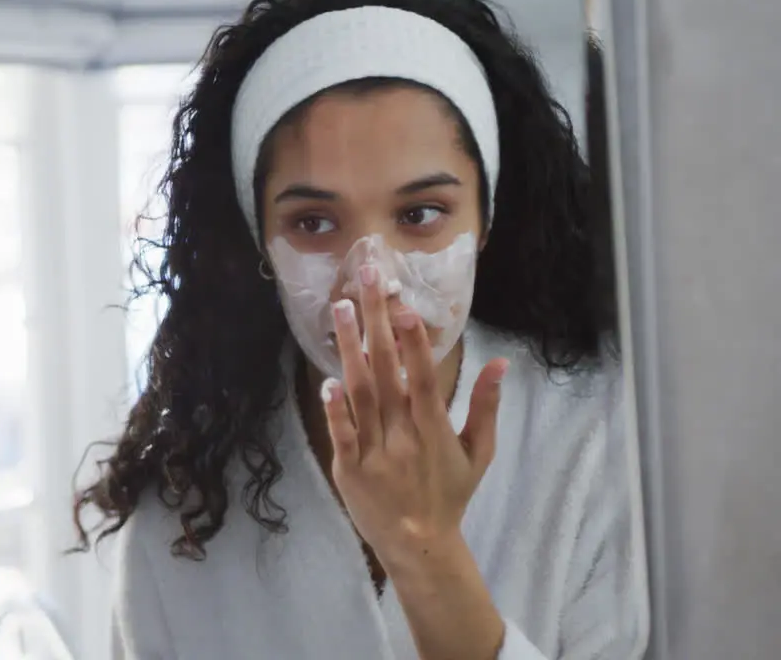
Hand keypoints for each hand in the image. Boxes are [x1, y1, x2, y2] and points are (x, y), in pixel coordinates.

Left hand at [320, 263, 507, 569]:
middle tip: (365, 281)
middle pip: (387, 372)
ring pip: (360, 394)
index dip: (414, 343)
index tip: (404, 306)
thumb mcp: (478, 453)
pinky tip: (327, 379)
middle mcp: (403, 436)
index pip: (424, 377)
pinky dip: (334, 409)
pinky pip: (342, 435)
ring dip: (350, 351)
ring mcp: (374, 452)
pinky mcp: (349, 469)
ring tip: (342, 310)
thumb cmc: (449, 494)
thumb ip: (485, 406)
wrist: (419, 544)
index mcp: (434, 429)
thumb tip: (500, 363)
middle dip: (376, 324)